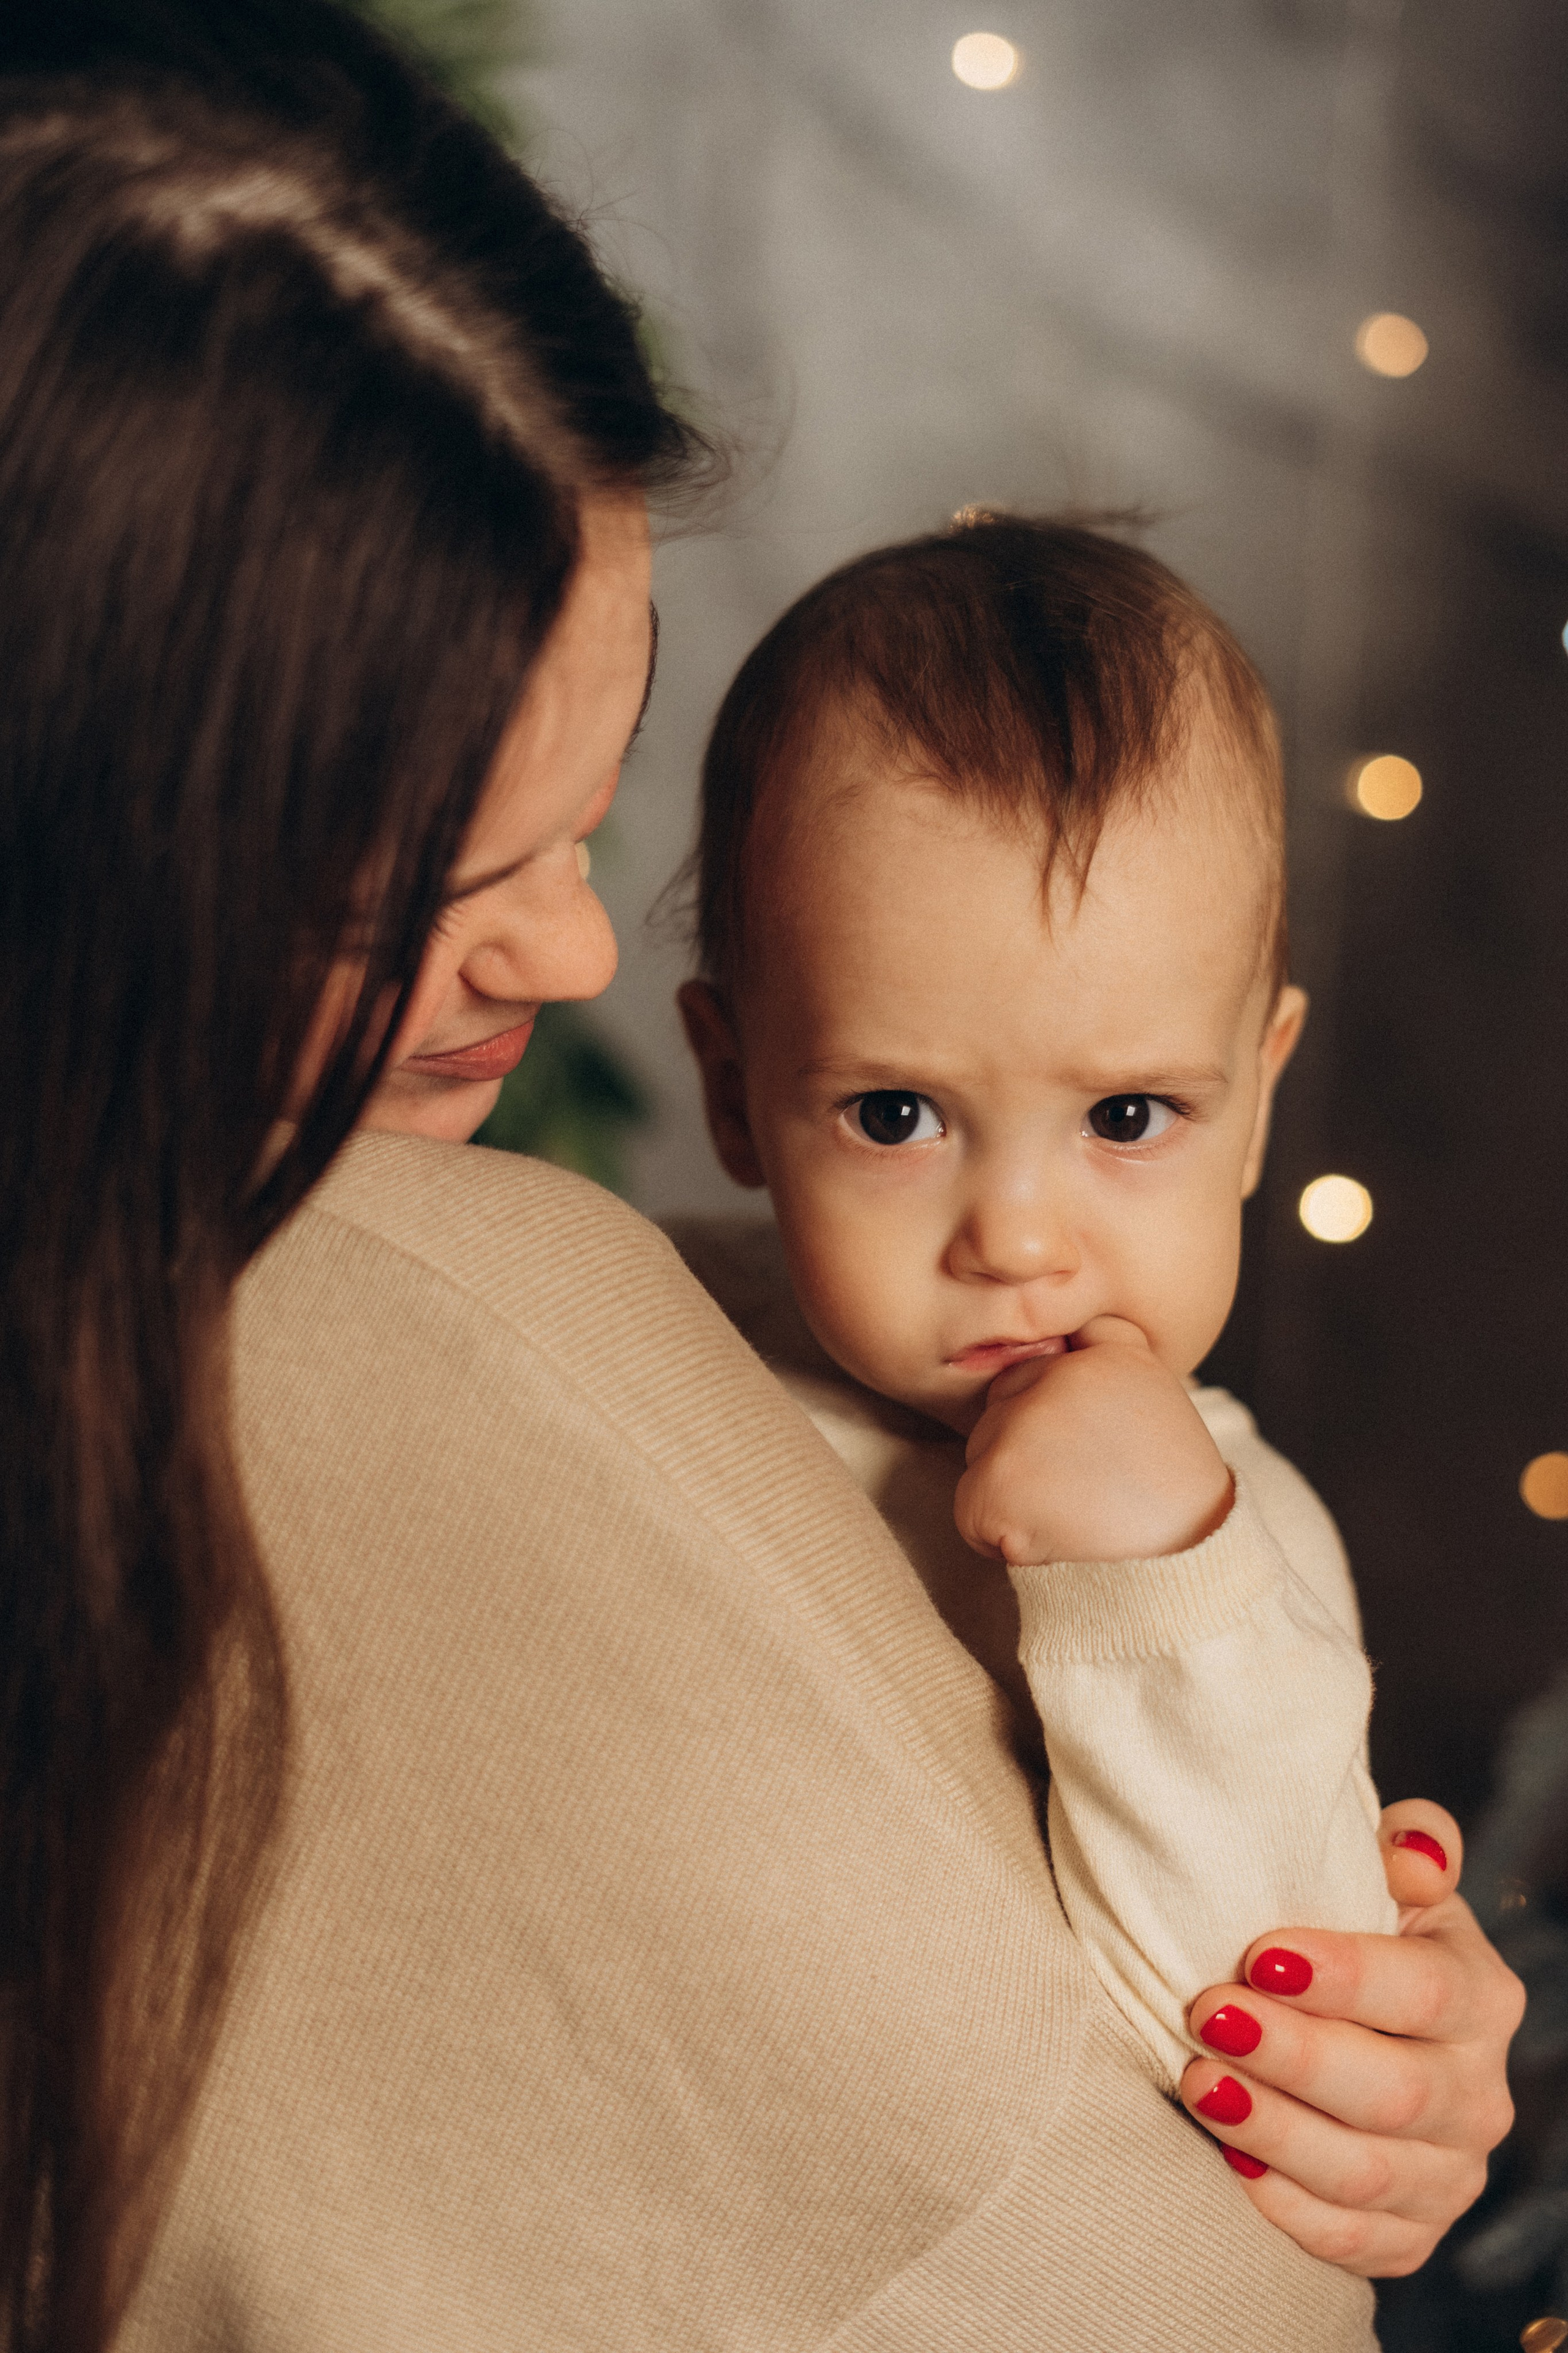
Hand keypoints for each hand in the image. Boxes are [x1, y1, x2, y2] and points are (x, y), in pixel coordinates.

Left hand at [954, 1315, 1232, 1564]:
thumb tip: (1045, 1346)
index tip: (1084, 1455)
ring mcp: (1023, 1428)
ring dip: (1009, 1493)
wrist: (1190, 1561)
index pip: (1031, 1370)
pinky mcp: (996, 1483)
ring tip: (1070, 1514)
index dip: (1046, 1420)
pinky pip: (967, 1510)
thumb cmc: (1172, 1489)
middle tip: (1080, 1490)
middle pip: (999, 1411)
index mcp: (1105, 1352)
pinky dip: (995, 1536)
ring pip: (980, 1456)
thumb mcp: (1154, 1391)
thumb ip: (1100, 1353)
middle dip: (1023, 1453)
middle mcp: (1059, 1376)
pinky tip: (1046, 1541)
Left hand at [1179, 1801, 1525, 2274]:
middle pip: (1395, 2091)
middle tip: (1207, 2016)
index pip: (1425, 1992)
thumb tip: (1413, 1853)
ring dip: (1275, 2131)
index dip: (1345, 1975)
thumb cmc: (1348, 1934)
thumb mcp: (1378, 1876)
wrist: (1342, 2025)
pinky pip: (1352, 2241)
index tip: (1258, 1954)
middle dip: (1294, 2056)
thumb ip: (1408, 1844)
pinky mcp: (1408, 2234)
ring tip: (1198, 2082)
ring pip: (1366, 2173)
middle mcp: (1480, 2096)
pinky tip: (1228, 2161)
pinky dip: (1288, 2207)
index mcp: (1482, 1997)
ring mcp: (1449, 2175)